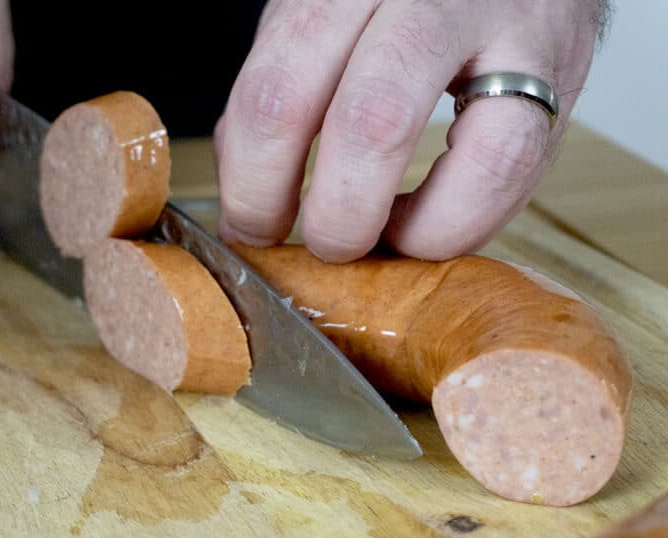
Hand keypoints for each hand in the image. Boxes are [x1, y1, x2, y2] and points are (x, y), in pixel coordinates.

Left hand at [215, 0, 606, 260]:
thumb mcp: (318, 18)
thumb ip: (279, 93)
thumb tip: (245, 202)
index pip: (278, 91)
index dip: (255, 182)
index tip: (253, 225)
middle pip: (370, 122)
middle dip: (331, 216)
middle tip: (315, 245)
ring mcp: (510, 30)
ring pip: (474, 155)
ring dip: (413, 230)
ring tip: (379, 241)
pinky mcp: (562, 72)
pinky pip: (518, 170)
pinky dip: (463, 219)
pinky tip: (428, 221)